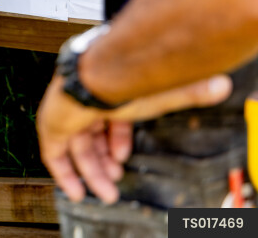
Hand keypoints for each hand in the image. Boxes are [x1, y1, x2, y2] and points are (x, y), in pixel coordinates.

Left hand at [36, 73, 232, 203]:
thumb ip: (188, 93)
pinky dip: (65, 175)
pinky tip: (77, 191)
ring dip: (92, 171)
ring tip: (106, 190)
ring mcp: (62, 110)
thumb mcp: (158, 95)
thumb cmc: (123, 80)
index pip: (109, 114)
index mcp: (103, 86)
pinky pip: (53, 156)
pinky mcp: (49, 125)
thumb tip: (219, 86)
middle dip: (105, 159)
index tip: (124, 156)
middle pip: (91, 133)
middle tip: (115, 178)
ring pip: (75, 146)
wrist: (93, 77)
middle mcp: (81, 97)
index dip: (118, 138)